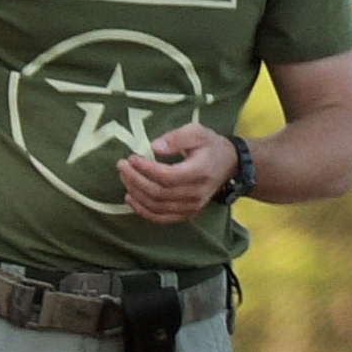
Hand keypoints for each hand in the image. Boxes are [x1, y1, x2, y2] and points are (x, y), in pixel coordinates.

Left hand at [117, 123, 236, 225]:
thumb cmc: (210, 146)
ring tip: (124, 177)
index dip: (146, 169)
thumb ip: (176, 138)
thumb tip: (154, 147)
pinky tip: (131, 198)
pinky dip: (143, 211)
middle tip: (122, 166)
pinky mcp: (187, 214)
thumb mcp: (197, 132)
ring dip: (136, 194)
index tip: (132, 158)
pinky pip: (161, 218)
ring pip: (157, 207)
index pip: (167, 176)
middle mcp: (196, 194)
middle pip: (158, 193)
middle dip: (135, 180)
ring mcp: (192, 207)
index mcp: (200, 172)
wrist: (229, 164)